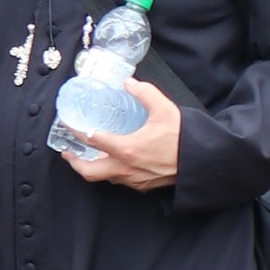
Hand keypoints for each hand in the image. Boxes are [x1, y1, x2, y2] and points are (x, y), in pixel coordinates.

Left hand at [60, 74, 183, 189]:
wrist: (202, 163)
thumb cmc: (183, 139)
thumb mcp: (164, 109)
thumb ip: (144, 93)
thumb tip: (129, 83)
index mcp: (126, 148)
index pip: (92, 139)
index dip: (76, 131)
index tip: (68, 124)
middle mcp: (125, 168)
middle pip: (89, 171)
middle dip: (75, 162)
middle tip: (67, 153)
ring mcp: (133, 179)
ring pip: (104, 178)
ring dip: (93, 168)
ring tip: (88, 157)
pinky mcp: (143, 186)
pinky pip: (120, 181)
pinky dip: (111, 172)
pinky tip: (114, 162)